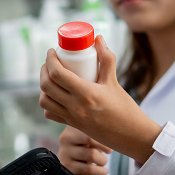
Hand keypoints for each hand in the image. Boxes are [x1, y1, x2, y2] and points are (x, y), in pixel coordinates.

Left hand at [39, 35, 161, 163]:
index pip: (57, 74)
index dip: (50, 60)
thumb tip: (97, 39)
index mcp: (85, 93)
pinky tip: (56, 95)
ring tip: (51, 77)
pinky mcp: (71, 125)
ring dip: (43, 87)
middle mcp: (75, 107)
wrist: (130, 136)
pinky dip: (48, 103)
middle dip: (44, 70)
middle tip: (50, 62)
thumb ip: (106, 59)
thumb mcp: (114, 81)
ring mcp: (71, 118)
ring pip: (44, 101)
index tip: (52, 51)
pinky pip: (51, 114)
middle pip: (46, 86)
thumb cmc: (125, 108)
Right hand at [58, 126, 111, 174]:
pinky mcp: (67, 167)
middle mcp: (65, 138)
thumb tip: (118, 126)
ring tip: (102, 161)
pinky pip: (89, 169)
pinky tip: (103, 171)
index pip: (90, 125)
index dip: (104, 133)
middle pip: (91, 139)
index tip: (109, 140)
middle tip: (108, 151)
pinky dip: (101, 171)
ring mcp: (65, 153)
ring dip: (103, 160)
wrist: (72, 161)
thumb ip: (99, 127)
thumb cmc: (87, 144)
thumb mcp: (90, 133)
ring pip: (92, 155)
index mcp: (72, 126)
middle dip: (105, 147)